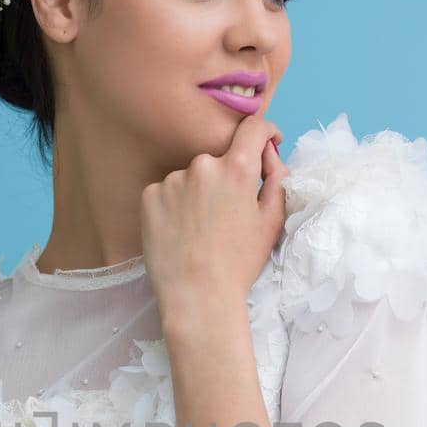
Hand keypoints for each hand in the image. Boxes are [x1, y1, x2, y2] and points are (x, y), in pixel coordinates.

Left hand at [140, 113, 287, 321]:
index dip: (264, 132)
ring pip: (191, 177)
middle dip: (228, 176)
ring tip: (201, 230)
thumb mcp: (271, 222)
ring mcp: (172, 180)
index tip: (266, 142)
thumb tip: (271, 156)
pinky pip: (167, 191)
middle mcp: (202, 166)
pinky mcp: (149, 196)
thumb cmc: (239, 263)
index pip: (253, 129)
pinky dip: (175, 205)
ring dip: (199, 192)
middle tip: (229, 212)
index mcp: (237, 169)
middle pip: (219, 159)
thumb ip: (277, 180)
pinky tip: (181, 231)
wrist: (197, 297)